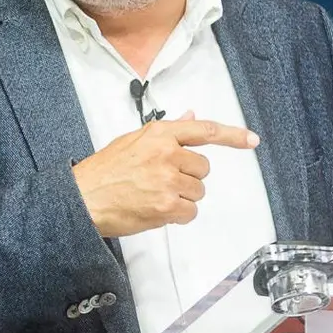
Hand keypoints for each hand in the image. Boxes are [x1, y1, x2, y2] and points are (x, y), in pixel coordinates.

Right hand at [72, 112, 258, 237]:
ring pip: (198, 191)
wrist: (82, 199)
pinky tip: (155, 209)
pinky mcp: (167, 205)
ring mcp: (168, 180)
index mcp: (158, 134)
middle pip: (202, 168)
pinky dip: (177, 214)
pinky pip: (190, 211)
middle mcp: (166, 154)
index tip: (250, 140)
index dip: (232, 136)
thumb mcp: (131, 141)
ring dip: (182, 197)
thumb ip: (165, 131)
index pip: (204, 130)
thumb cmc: (102, 172)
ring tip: (153, 196)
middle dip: (187, 177)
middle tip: (160, 181)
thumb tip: (190, 118)